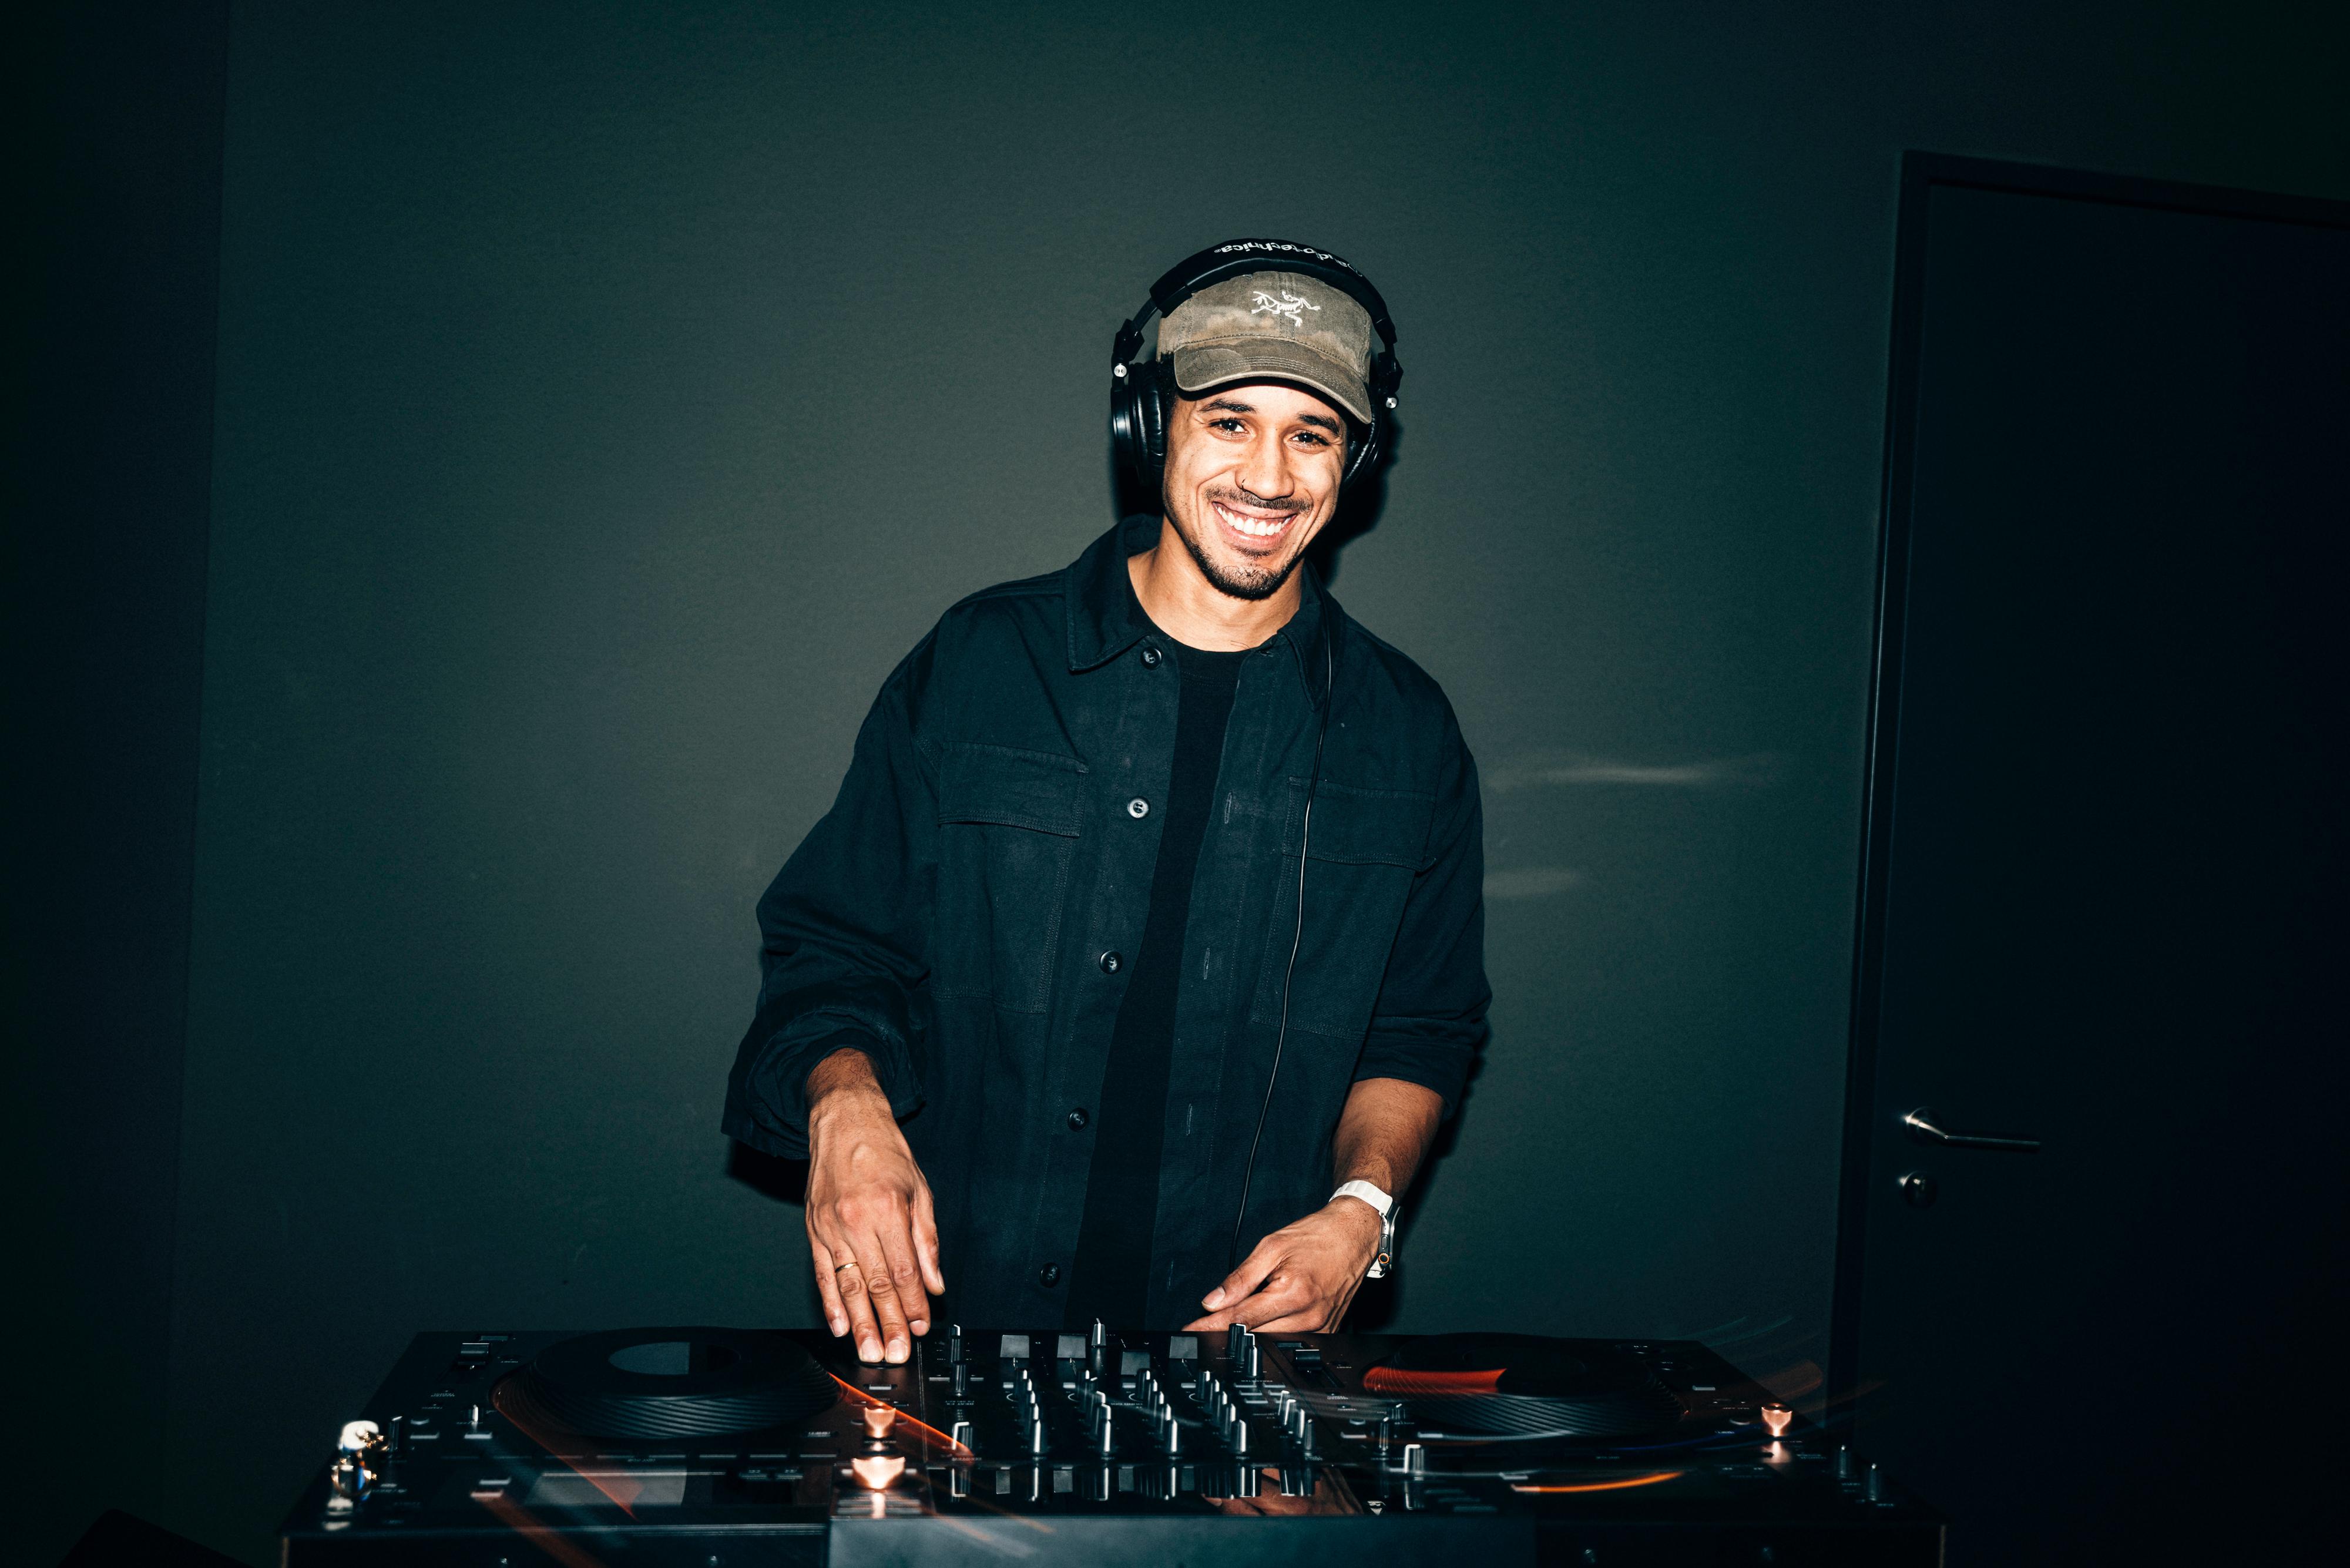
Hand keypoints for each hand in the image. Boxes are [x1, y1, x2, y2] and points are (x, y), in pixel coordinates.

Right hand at [803, 1048, 943, 1363]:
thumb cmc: (884, 1152)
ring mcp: (831, 1227)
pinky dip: (830, 1302)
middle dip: (888, 1324)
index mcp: (889, 1209)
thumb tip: (935, 1284)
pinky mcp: (813, 1229)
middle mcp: (857, 1220)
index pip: (904, 1270)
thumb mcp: (920, 1190)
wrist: (844, 1121)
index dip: (913, 1304)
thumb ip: (927, 1240)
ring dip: (860, 1323)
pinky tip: (840, 1325)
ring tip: (869, 1351)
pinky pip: (823, 1273)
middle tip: (895, 1354)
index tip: (921, 1327)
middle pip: (876, 1284)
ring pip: (848, 1285)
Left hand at [1181, 1197, 1381, 1334]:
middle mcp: (1309, 1317)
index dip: (1211, 1326)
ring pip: (1271, 1340)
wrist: (1355, 1234)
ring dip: (1250, 1332)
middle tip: (1206, 1324)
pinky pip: (1291, 1338)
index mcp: (1294, 1293)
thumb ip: (1240, 1278)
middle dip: (1228, 1330)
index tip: (1190, 1331)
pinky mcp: (1327, 1331)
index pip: (1241, 1318)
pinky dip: (1271, 1331)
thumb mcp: (1271, 1247)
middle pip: (1255, 1334)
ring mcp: (1321, 1328)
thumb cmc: (1317, 1236)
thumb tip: (1213, 1302)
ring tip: (1235, 1318)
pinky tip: (1264, 1318)